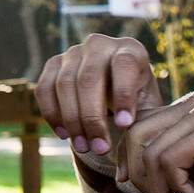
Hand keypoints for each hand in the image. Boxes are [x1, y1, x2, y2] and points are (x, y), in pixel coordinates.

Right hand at [36, 34, 164, 157]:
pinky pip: (44, 88)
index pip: (124, 65)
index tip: (124, 126)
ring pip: (64, 84)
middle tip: (101, 148)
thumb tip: (125, 144)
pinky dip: (52, 113)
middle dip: (93, 117)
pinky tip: (64, 135)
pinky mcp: (53, 64)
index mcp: (130, 49)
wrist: (117, 96)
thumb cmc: (138, 104)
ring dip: (72, 120)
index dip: (123, 95)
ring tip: (84, 147)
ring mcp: (73, 52)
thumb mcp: (149, 108)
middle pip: (89, 78)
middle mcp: (99, 44)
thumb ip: (143, 120)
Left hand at [112, 94, 193, 192]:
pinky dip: (174, 188)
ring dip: (159, 191)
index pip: (137, 127)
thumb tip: (122, 176)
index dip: (126, 159)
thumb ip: (162, 161)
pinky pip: (168, 161)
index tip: (130, 186)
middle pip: (136, 136)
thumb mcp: (190, 168)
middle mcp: (193, 103)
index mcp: (187, 107)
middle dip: (140, 177)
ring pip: (150, 153)